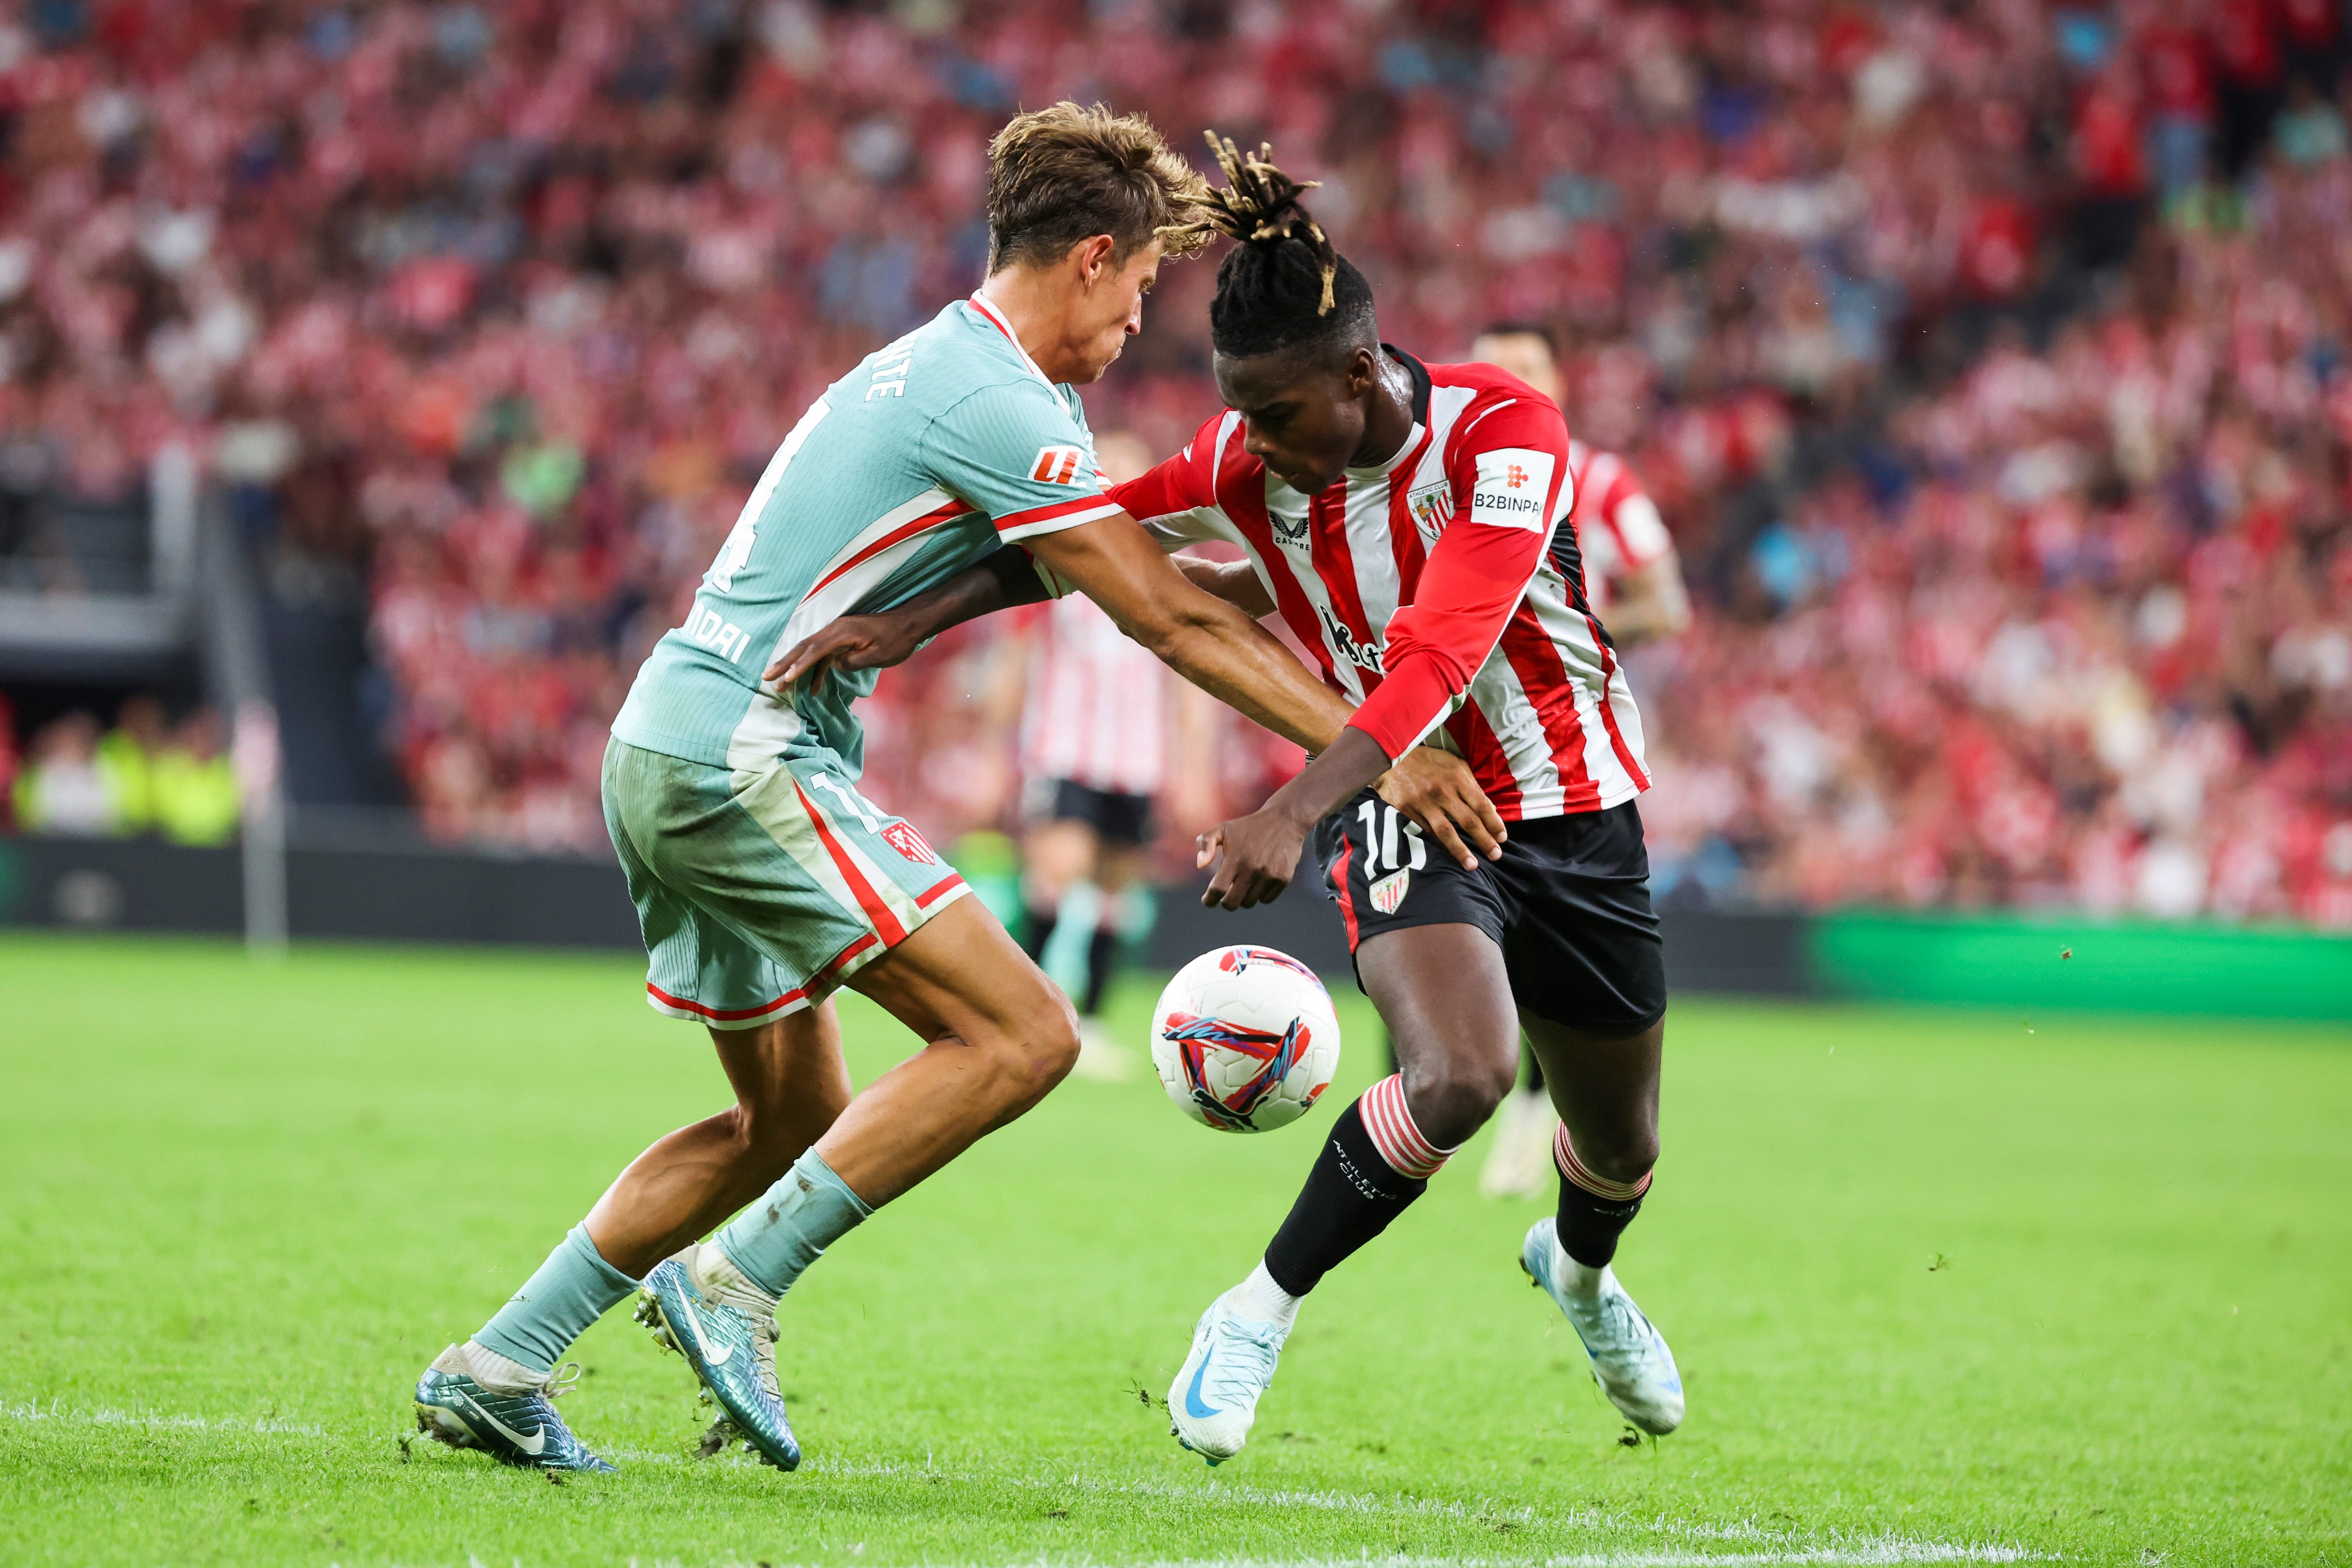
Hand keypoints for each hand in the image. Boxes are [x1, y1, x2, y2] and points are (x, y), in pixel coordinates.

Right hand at [765, 613, 927, 687]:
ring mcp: (837, 633)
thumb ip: (854, 662)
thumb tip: (835, 666)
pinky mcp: (841, 639)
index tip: (786, 679)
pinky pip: (823, 654)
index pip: (815, 650)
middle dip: (785, 663)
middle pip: (804, 647)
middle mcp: (835, 629)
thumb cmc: (897, 640)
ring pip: (810, 650)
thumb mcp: (878, 655)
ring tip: (779, 683)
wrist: (909, 623)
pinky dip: (816, 669)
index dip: (799, 665)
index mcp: (842, 632)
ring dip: (794, 666)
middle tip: (767, 677)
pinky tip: (813, 688)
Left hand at [1196, 802, 1311, 910]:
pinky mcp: (1284, 878)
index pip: (1217, 890)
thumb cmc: (1249, 826)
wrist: (1285, 820)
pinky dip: (1260, 895)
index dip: (1209, 900)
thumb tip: (1201, 865)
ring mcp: (1269, 875)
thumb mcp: (1223, 828)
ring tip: (1244, 882)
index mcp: (1235, 859)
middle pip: (1232, 903)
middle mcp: (1252, 869)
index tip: (1208, 900)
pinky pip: (1266, 899)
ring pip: (1249, 903)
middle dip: (1226, 901)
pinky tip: (1259, 881)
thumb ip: (1205, 843)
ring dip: (1243, 897)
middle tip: (1226, 893)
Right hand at [1373, 747, 1506, 869]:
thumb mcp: (1453, 763)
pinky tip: (1448, 854)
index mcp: (1456, 778)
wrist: (1392, 755)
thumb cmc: (1428, 760)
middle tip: (1495, 855)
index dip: (1494, 823)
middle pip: (1468, 821)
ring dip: (1460, 850)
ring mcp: (1423, 802)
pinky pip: (1426, 831)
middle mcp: (1442, 791)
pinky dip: (1438, 844)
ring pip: (1446, 831)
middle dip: (1484, 840)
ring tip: (1472, 865)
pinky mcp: (1407, 810)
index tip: (1502, 837)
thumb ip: (1471, 783)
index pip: (1481, 805)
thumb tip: (1488, 808)